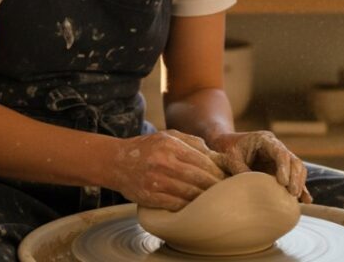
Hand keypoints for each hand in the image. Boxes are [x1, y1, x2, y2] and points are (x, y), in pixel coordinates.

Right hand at [108, 130, 225, 210]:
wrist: (116, 162)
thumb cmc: (146, 148)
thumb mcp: (167, 135)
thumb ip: (191, 142)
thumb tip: (214, 155)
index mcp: (170, 145)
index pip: (202, 161)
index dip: (217, 171)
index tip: (226, 177)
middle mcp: (163, 162)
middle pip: (198, 178)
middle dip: (214, 186)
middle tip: (225, 191)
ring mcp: (156, 181)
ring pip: (189, 193)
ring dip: (204, 198)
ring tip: (214, 200)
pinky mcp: (150, 197)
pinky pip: (176, 204)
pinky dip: (188, 206)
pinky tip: (196, 207)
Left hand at [208, 131, 311, 203]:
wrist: (228, 145)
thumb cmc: (229, 150)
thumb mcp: (232, 159)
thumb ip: (242, 171)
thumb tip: (253, 191)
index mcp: (265, 140)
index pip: (280, 152)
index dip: (284, 167)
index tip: (283, 182)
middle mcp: (276, 148)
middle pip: (293, 160)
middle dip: (296, 177)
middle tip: (293, 193)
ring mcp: (280, 158)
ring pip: (297, 168)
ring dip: (299, 183)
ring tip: (298, 199)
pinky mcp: (280, 168)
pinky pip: (293, 177)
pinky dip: (299, 188)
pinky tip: (306, 200)